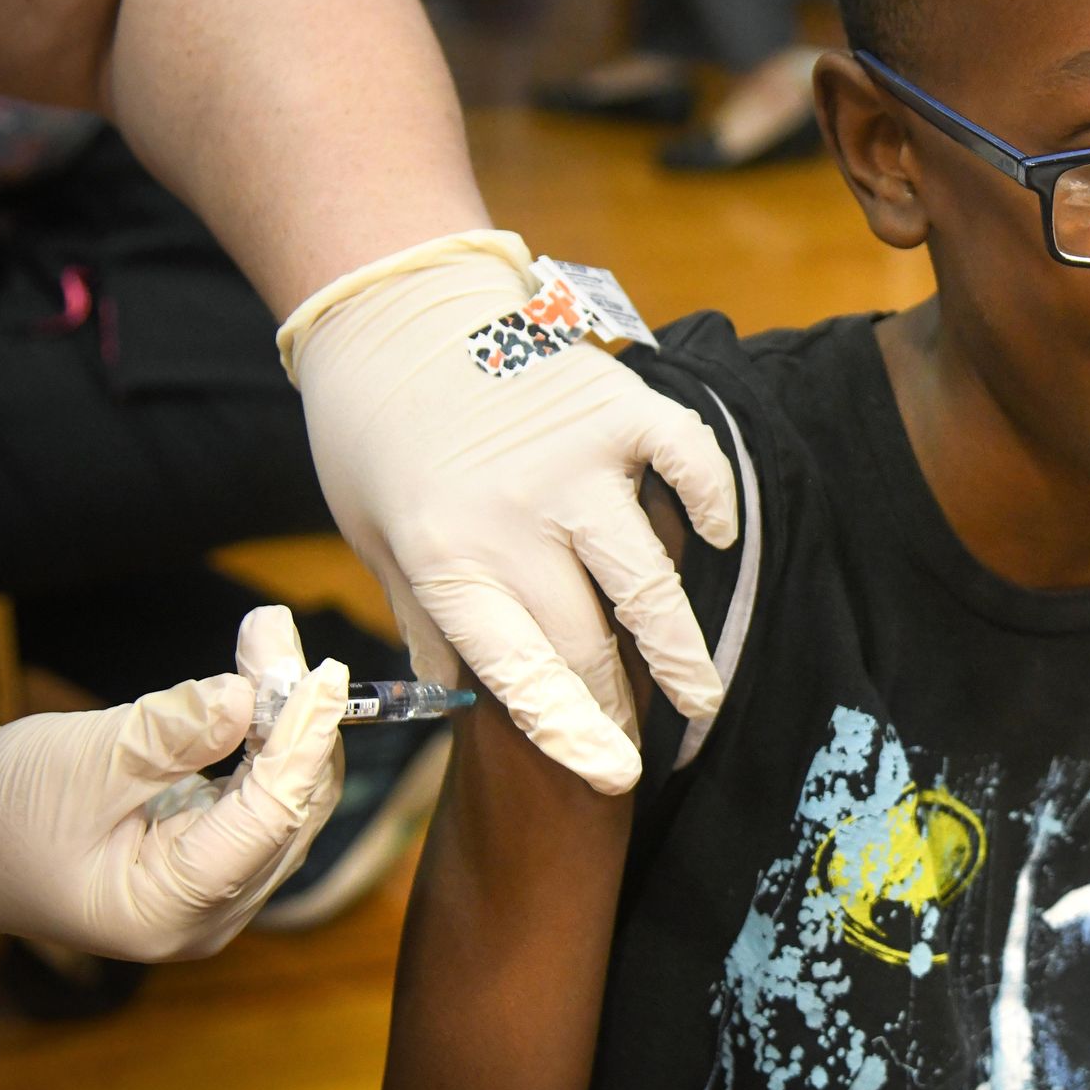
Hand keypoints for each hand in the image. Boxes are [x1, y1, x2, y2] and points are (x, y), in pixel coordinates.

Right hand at [0, 606, 345, 959]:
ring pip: (281, 796)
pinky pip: (258, 791)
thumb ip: (172, 733)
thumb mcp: (79, 762)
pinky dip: (261, 737)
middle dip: (292, 718)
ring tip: (266, 642)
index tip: (326, 672)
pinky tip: (255, 683)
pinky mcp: (207, 854)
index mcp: (171, 910)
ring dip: (280, 718)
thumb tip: (251, 696)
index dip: (305, 741)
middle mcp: (206, 912)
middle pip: (289, 807)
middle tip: (277, 636)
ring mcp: (210, 889)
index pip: (270, 819)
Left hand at [283, 232, 738, 793]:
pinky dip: (710, 504)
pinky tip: (714, 538)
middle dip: (625, 705)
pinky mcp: (617, 406)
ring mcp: (572, 460)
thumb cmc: (375, 440)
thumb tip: (477, 700)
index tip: (615, 777)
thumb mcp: (378, 542)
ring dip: (682, 647)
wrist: (392, 312)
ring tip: (704, 693)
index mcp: (443, 558)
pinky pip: (688, 464)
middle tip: (652, 743)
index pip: (522, 673)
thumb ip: (432, 619)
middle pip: (590, 640)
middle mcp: (511, 516)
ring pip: (648, 579)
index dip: (575, 735)